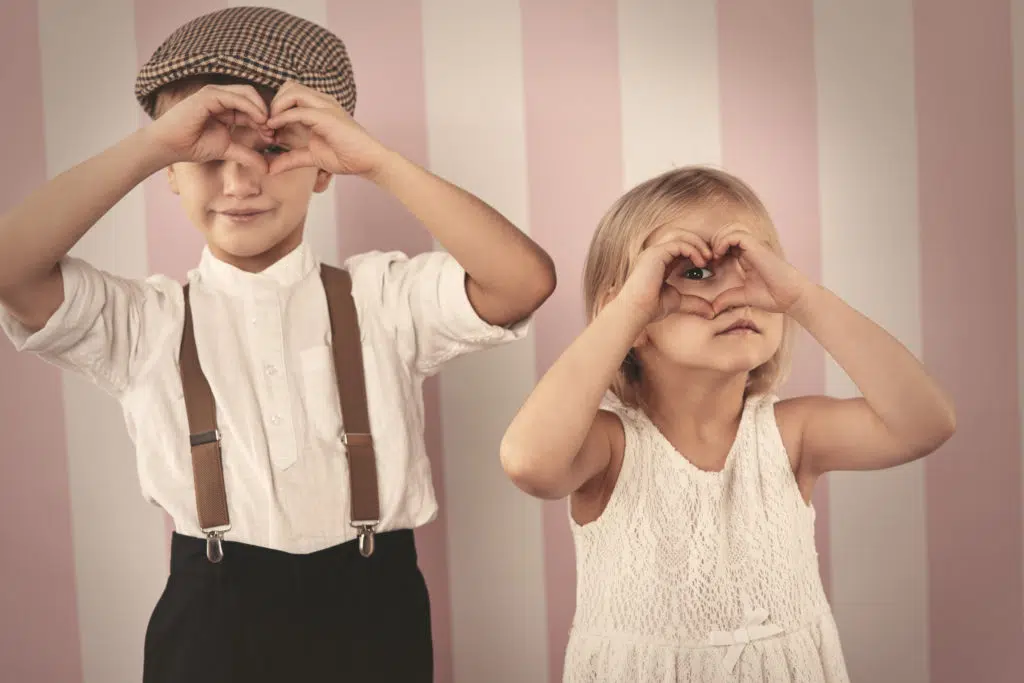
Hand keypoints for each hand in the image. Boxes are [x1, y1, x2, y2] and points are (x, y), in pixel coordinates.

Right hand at [145, 84, 271, 169]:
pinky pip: (236, 97)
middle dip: (267, 114)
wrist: (170, 145)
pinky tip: (260, 120)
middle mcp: (221, 98)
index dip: (266, 122)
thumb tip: (268, 168)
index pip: (252, 108)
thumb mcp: (227, 150)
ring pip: (247, 93)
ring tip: (268, 127)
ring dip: (261, 109)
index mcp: (226, 109)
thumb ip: (247, 155)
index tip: (274, 139)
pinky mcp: (209, 95)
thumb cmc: (193, 146)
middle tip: (273, 132)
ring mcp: (215, 94)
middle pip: (253, 98)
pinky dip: (251, 107)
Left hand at [265, 81, 388, 176]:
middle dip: (273, 104)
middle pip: (288, 87)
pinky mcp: (326, 116)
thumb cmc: (346, 157)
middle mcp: (321, 102)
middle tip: (267, 126)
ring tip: (270, 127)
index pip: (289, 95)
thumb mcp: (311, 157)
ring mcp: (325, 106)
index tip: (267, 131)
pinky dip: (282, 117)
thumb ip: (291, 159)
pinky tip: (275, 129)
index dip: (274, 109)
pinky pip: (298, 110)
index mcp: (318, 108)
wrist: (368, 162)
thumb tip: (271, 169)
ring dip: (276, 107)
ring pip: (291, 91)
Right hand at [616, 230, 715, 322]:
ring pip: (680, 235)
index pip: (681, 246)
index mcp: (660, 261)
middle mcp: (656, 253)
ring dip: (698, 244)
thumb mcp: (678, 302)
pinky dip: (693, 250)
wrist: (636, 310)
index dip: (697, 250)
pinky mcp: (656, 253)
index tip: (710, 263)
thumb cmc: (650, 307)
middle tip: (712, 256)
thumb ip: (694, 302)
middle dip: (699, 242)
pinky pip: (679, 244)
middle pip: (681, 235)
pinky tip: (700, 262)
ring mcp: (654, 251)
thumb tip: (711, 312)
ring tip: (708, 257)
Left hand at [708, 223, 811, 314]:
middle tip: (707, 260)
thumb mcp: (743, 296)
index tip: (706, 266)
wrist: (791, 298)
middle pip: (726, 231)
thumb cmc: (773, 296)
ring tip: (714, 257)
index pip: (725, 243)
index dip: (712, 250)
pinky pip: (735, 234)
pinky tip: (720, 256)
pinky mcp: (757, 247)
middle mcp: (750, 248)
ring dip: (717, 241)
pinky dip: (723, 242)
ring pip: (730, 229)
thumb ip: (727, 298)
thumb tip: (712, 308)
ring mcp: (754, 246)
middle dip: (712, 242)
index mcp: (746, 256)